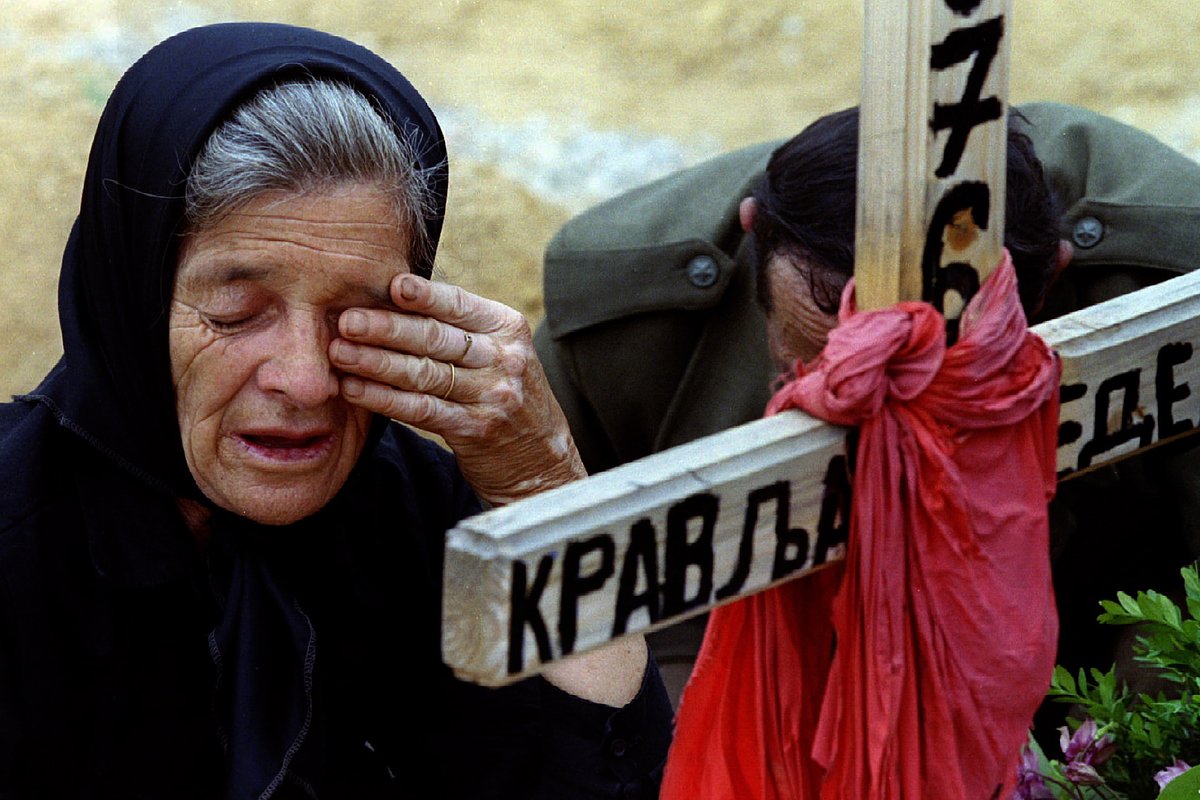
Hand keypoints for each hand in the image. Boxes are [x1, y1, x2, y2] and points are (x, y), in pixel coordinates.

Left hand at [329, 273, 585, 505]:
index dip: (423, 295)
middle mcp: (504, 358)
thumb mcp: (498, 353)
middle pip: (436, 338)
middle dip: (387, 327)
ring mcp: (492, 395)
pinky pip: (421, 409)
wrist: (541, 460)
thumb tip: (395, 294)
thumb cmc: (504, 395)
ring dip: (376, 362)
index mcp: (508, 328)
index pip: (459, 304)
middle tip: (346, 319)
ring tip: (339, 352)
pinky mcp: (476, 430)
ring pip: (424, 373)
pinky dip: (384, 398)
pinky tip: (355, 389)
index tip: (389, 284)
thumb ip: (460, 328)